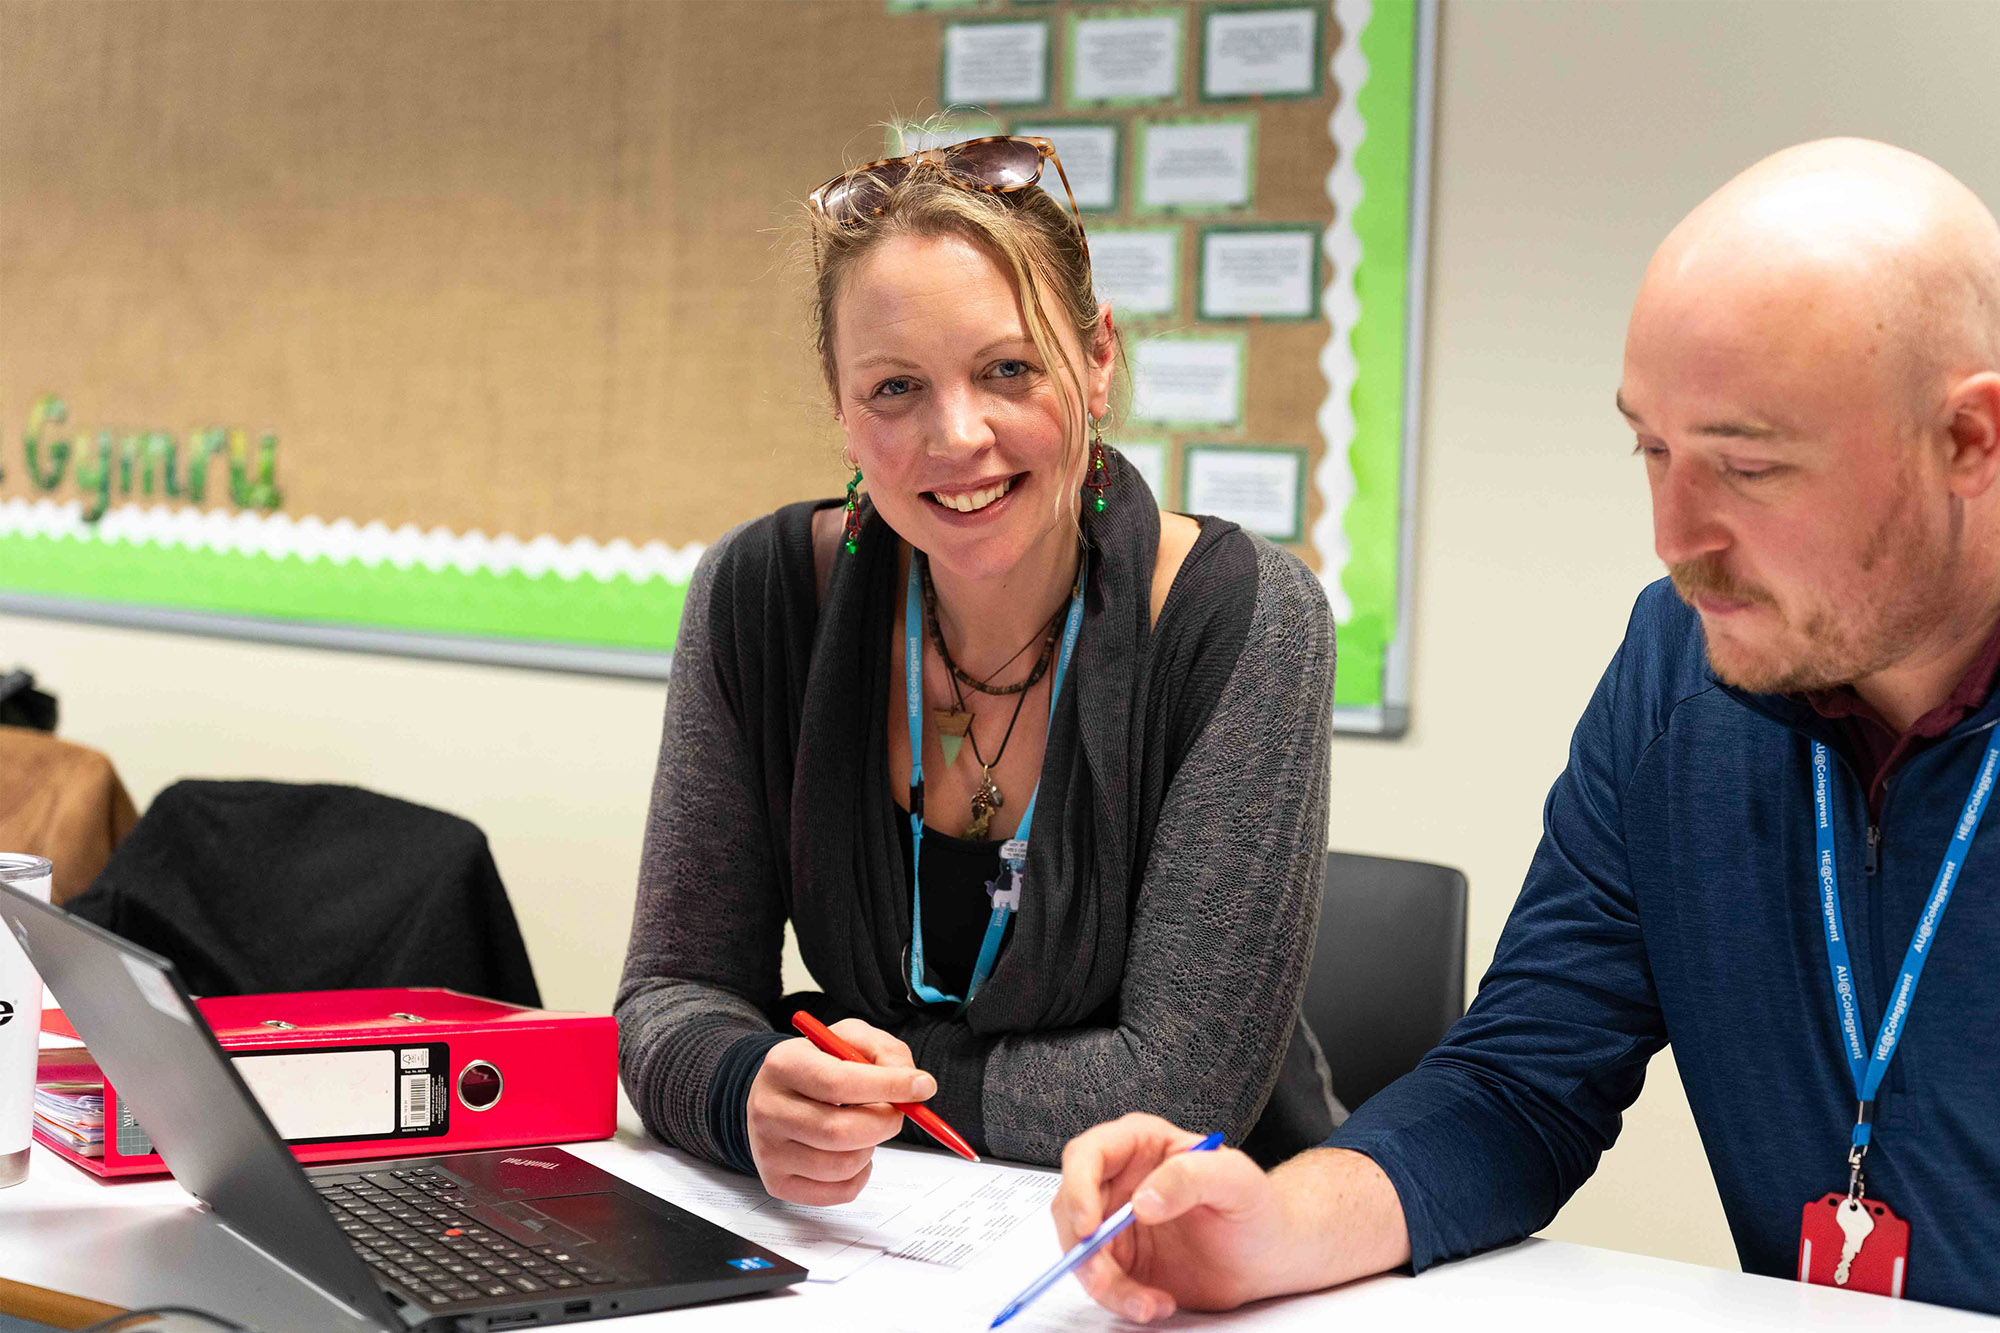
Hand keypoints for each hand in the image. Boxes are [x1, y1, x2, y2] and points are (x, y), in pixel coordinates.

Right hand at [746, 1018, 934, 1204]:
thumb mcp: (849, 1039)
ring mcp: (769, 1150)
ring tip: (864, 1128)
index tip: (922, 1086)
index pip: (837, 1082)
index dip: (887, 1086)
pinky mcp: (778, 1182)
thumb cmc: (819, 1065)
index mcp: (783, 1064)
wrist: (776, 1093)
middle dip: (885, 1122)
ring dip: (871, 1148)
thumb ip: (885, 1052)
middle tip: (897, 1112)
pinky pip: (837, 1192)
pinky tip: (852, 1151)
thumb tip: (914, 1084)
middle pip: (839, 1131)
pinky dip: (860, 1175)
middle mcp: (768, 1109)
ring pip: (841, 1165)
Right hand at [1052, 1113, 1409, 1321]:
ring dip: (1104, 1283)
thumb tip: (1142, 1200)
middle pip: (1071, 1206)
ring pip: (1081, 1251)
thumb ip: (1190, 1176)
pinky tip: (1155, 1303)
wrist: (1268, 1255)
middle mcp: (1121, 1180)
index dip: (1078, 1187)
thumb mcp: (1236, 1180)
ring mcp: (1117, 1222)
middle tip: (1107, 1279)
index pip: (1088, 1154)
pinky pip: (1101, 1281)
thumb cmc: (1257, 1207)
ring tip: (1147, 1302)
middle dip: (1084, 1249)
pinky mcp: (1121, 1260)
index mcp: (1142, 1144)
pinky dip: (1121, 1300)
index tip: (1090, 1226)